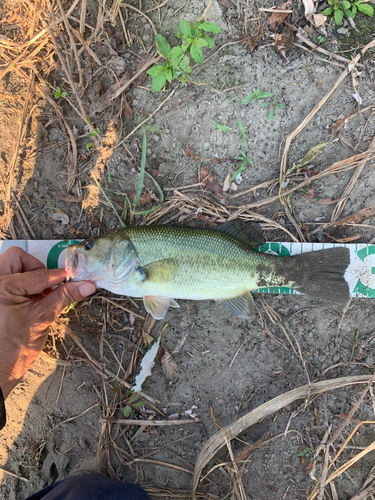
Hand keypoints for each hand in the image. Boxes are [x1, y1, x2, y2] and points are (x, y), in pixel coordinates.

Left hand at [0, 247, 95, 398]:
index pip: (38, 274)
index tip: (72, 278)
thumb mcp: (43, 317)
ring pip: (12, 266)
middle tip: (47, 285)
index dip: (58, 276)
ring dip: (29, 276)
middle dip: (36, 269)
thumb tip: (85, 285)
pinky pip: (9, 279)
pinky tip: (32, 300)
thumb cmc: (13, 348)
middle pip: (17, 258)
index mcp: (1, 286)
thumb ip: (64, 296)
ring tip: (39, 295)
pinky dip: (23, 285)